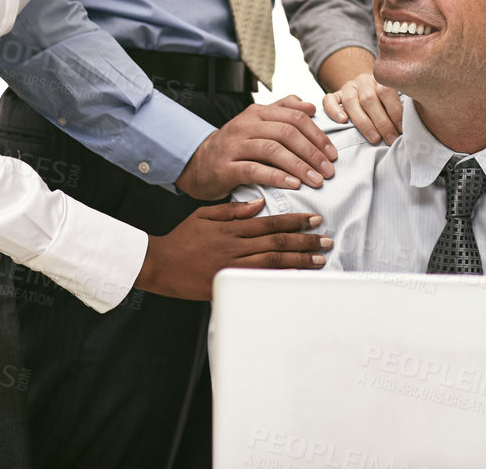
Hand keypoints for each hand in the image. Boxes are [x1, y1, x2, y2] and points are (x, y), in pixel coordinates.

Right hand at [135, 200, 330, 299]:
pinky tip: (296, 278)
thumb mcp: (206, 215)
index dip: (295, 221)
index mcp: (233, 229)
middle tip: (326, 241)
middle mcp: (236, 247)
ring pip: (273, 261)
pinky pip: (258, 281)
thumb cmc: (182, 238)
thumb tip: (259, 203)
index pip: (271, 223)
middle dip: (305, 242)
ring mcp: (233, 267)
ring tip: (319, 259)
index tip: (314, 220)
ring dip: (299, 260)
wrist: (159, 264)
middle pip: (277, 242)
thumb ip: (234, 209)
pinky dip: (279, 278)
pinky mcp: (228, 283)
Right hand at [175, 96, 337, 200]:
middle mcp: (245, 125)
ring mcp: (234, 146)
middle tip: (329, 170)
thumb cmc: (235, 145)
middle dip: (312, 152)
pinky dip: (277, 176)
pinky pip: (254, 170)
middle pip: (287, 133)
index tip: (332, 153)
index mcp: (257, 112)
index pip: (295, 118)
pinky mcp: (225, 167)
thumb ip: (282, 110)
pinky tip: (293, 184)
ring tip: (316, 180)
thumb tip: (310, 106)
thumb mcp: (257, 123)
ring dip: (299, 166)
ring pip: (273, 150)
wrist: (198, 164)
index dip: (317, 135)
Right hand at [322, 70, 404, 144]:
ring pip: (351, 101)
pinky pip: (328, 100)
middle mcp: (363, 80)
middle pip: (369, 99)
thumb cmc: (383, 100)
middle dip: (382, 122)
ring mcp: (347, 87)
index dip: (395, 112)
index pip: (387, 92)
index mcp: (380, 78)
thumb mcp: (393, 99)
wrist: (363, 88)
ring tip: (374, 138)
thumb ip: (398, 107)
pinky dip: (334, 110)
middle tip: (390, 139)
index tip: (402, 130)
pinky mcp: (334, 95)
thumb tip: (410, 127)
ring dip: (364, 122)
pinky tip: (343, 121)